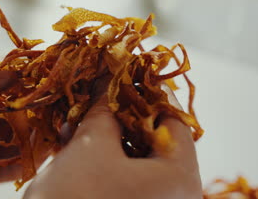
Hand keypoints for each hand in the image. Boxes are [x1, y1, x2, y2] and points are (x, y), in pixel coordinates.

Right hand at [23, 86, 201, 198]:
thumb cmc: (76, 198)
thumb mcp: (90, 145)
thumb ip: (103, 107)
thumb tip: (105, 78)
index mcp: (180, 180)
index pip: (172, 120)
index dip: (146, 90)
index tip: (123, 72)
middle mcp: (175, 197)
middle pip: (154, 139)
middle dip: (120, 113)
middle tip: (96, 94)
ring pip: (135, 158)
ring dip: (108, 134)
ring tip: (79, 119)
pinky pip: (123, 176)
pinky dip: (103, 157)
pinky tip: (76, 144)